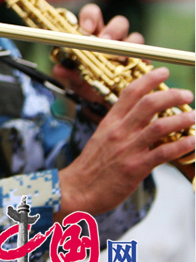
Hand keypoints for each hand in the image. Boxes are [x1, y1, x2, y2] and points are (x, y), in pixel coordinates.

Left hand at [52, 4, 143, 105]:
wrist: (97, 100)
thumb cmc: (83, 81)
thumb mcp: (73, 77)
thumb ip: (67, 71)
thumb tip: (59, 68)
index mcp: (92, 33)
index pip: (93, 14)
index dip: (91, 17)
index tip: (87, 29)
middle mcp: (111, 37)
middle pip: (119, 22)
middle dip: (113, 30)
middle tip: (105, 41)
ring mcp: (128, 48)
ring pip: (136, 36)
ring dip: (129, 44)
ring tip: (120, 57)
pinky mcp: (141, 61)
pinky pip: (146, 56)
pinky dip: (142, 60)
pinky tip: (137, 66)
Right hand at [56, 67, 194, 218]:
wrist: (77, 189)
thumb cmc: (91, 166)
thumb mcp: (102, 138)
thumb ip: (121, 127)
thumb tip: (143, 118)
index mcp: (109, 122)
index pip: (129, 93)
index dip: (148, 79)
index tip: (163, 71)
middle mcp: (119, 131)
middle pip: (148, 104)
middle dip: (171, 95)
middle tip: (186, 93)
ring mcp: (127, 149)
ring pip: (159, 126)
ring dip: (181, 119)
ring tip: (194, 116)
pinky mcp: (135, 167)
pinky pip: (163, 153)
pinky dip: (181, 145)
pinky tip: (192, 141)